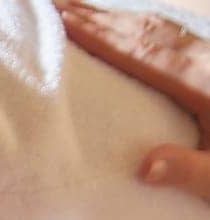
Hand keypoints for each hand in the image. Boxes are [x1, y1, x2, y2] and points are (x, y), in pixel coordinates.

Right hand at [56, 3, 209, 199]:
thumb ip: (190, 172)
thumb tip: (145, 166)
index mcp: (203, 83)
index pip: (141, 53)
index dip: (99, 36)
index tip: (61, 20)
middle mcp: (207, 57)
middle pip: (144, 29)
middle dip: (98, 15)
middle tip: (54, 3)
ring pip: (159, 25)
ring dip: (116, 17)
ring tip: (79, 9)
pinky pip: (174, 33)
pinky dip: (144, 26)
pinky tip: (131, 26)